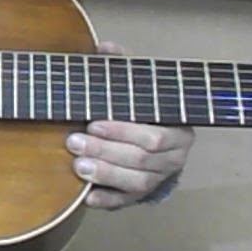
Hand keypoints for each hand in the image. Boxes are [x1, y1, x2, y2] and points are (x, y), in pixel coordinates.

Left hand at [65, 40, 194, 209]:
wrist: (153, 141)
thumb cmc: (140, 108)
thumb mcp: (135, 85)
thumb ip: (122, 67)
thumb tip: (104, 48)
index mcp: (178, 130)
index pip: (155, 136)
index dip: (122, 131)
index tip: (92, 123)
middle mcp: (173, 158)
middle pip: (142, 160)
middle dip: (106, 151)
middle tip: (73, 142)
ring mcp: (157, 179)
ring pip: (135, 182)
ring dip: (104, 174)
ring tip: (77, 165)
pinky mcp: (140, 196)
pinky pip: (125, 202)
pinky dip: (105, 199)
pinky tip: (86, 195)